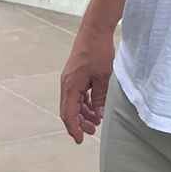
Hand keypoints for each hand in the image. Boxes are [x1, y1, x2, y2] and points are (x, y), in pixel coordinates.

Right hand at [59, 24, 113, 143]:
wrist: (94, 31)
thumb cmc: (98, 52)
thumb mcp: (103, 78)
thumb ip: (100, 98)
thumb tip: (99, 115)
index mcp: (70, 86)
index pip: (68, 113)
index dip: (74, 129)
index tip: (80, 140)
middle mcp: (67, 84)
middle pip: (69, 110)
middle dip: (80, 123)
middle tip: (93, 131)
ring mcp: (71, 80)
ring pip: (74, 103)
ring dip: (84, 113)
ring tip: (97, 121)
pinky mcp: (76, 76)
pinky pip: (78, 95)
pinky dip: (86, 103)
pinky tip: (96, 109)